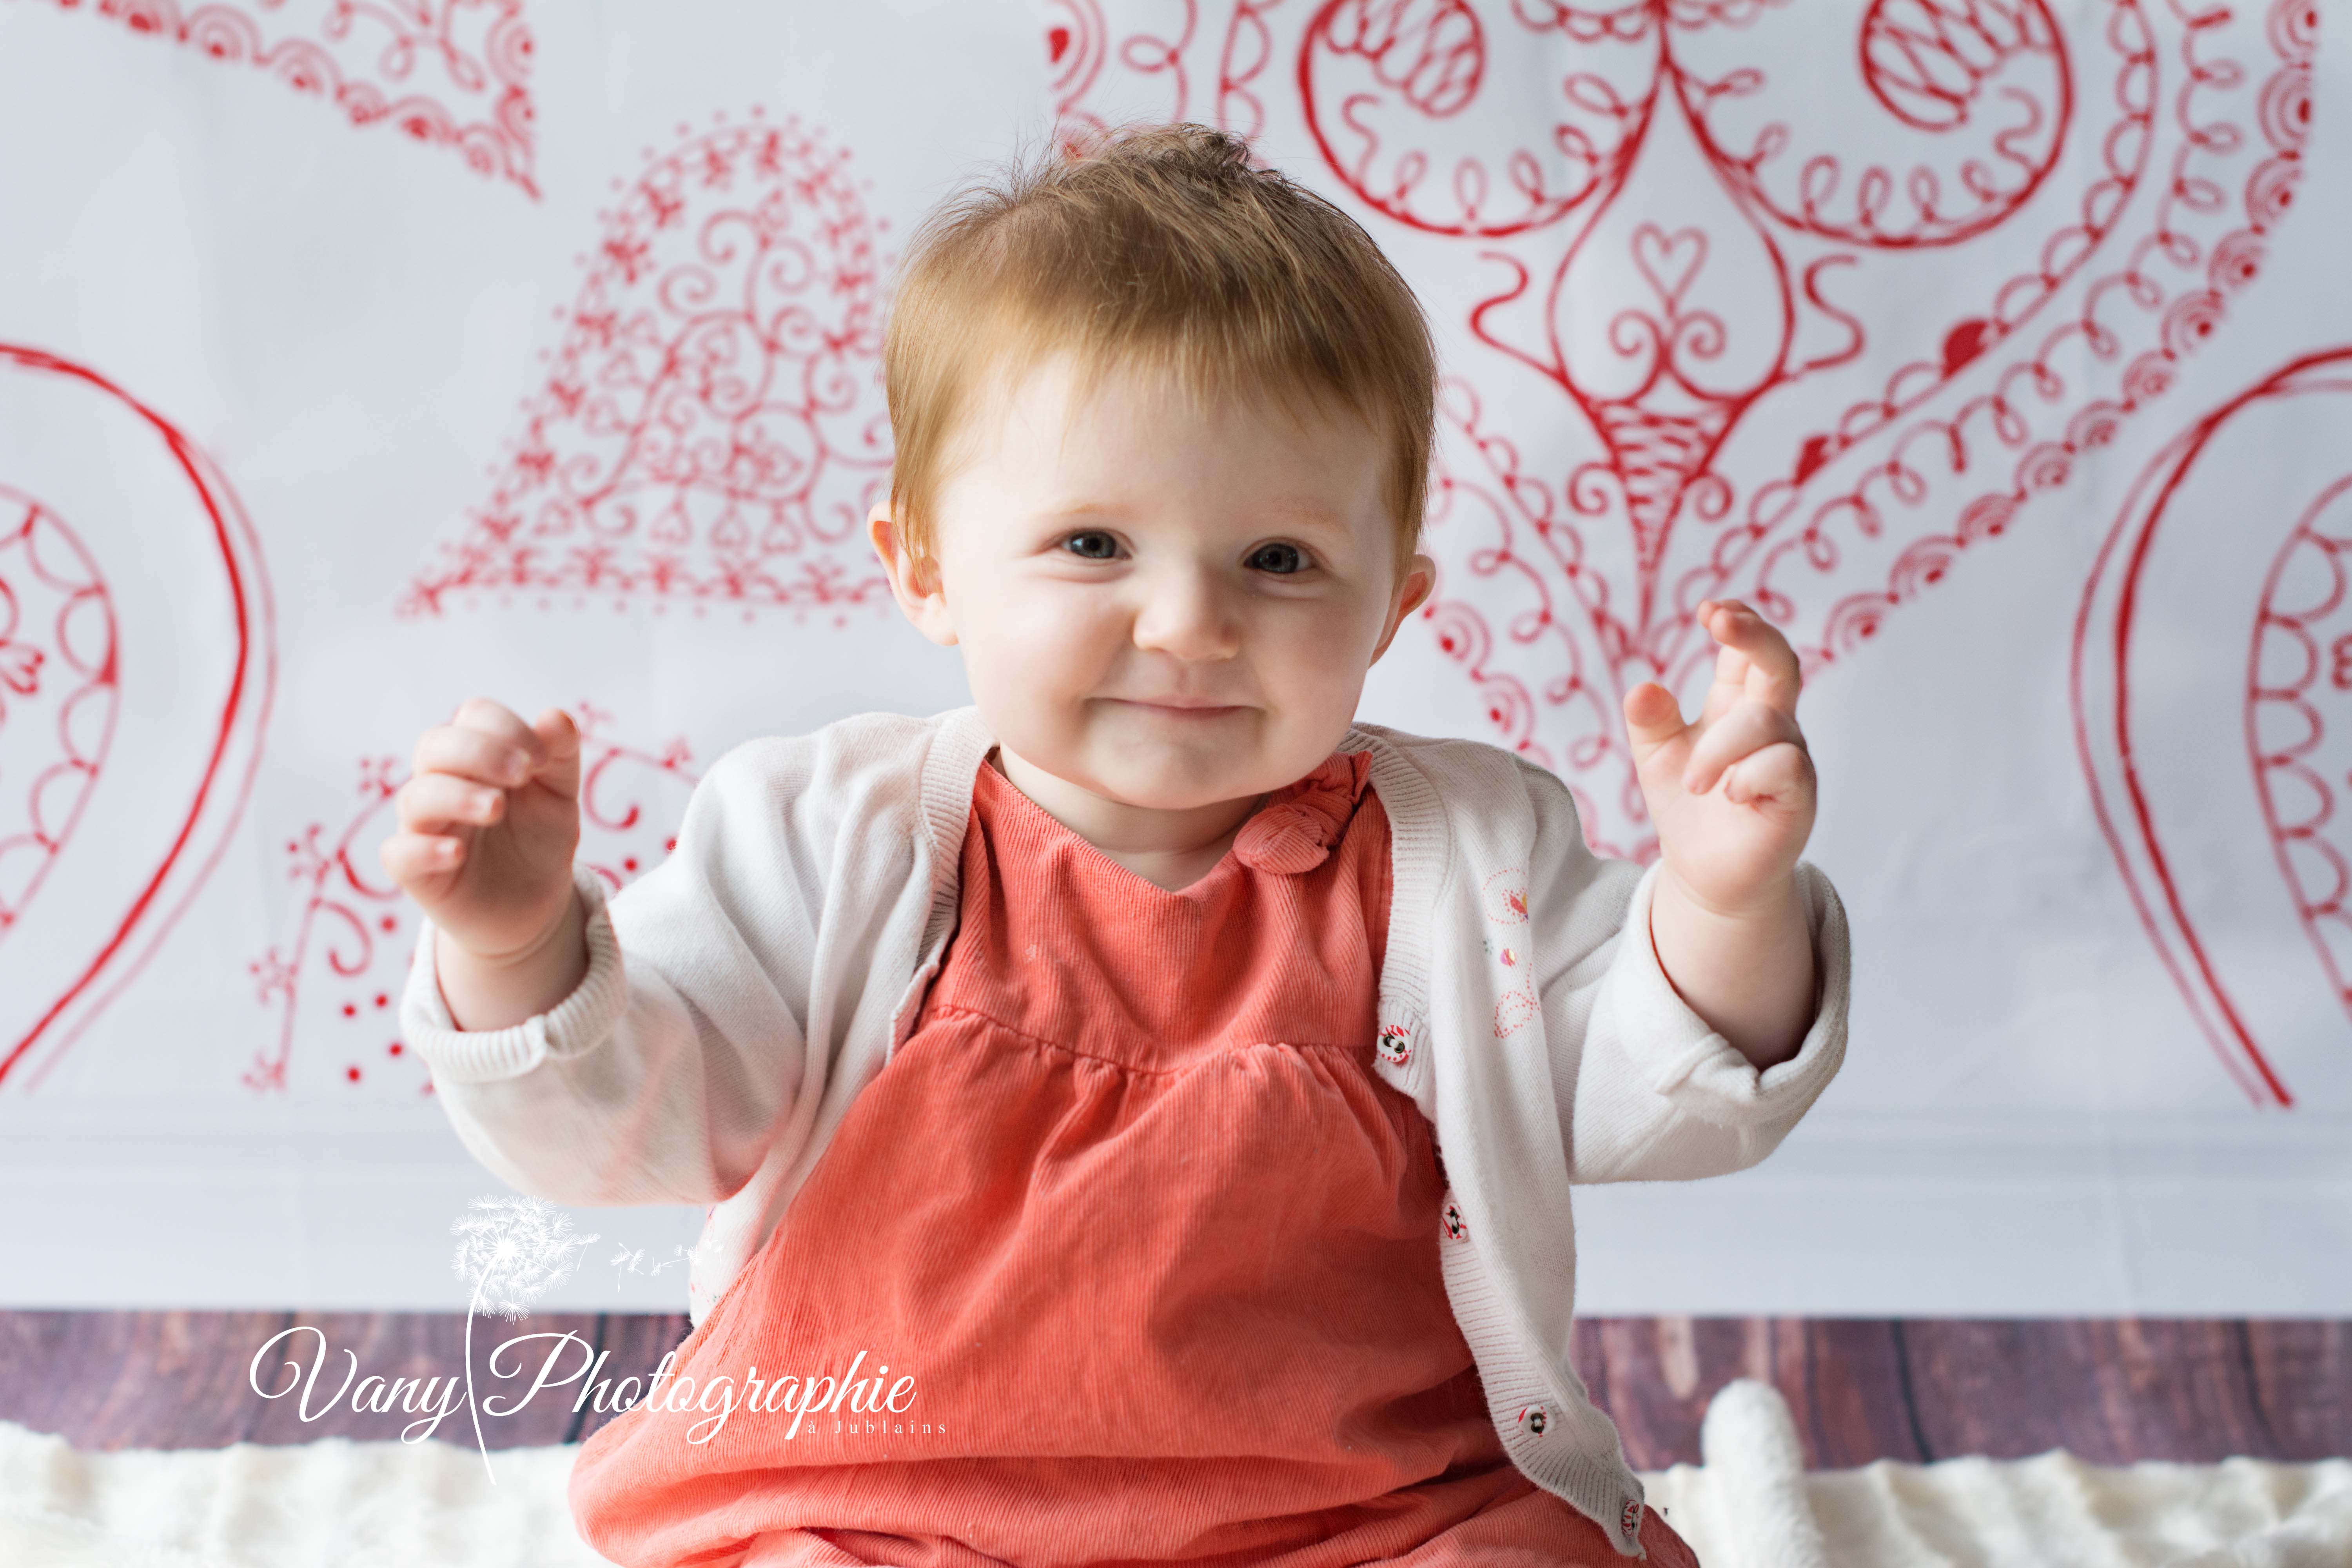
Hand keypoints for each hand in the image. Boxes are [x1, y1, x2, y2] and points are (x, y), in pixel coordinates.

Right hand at [381, 699, 582, 964]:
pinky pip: (398, 854)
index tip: (541, 758)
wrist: (533, 904)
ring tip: (496, 809)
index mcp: (477, 756)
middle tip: (522, 774)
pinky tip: (457, 853)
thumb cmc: (537, 837)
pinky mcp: (415, 872)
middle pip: (435, 745)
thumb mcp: (559, 794)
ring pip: (416, 796)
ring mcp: (423, 826)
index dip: (507, 728)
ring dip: (456, 795)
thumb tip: (555, 716)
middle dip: (480, 752)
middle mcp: (441, 783)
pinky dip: (423, 849)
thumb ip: (559, 755)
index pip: (474, 717)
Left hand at [1621, 600, 1816, 914]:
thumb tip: (1641, 688)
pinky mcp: (1799, 795)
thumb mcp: (1655, 758)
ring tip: (1693, 782)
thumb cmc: (1688, 807)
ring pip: (1766, 721)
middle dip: (1754, 633)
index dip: (1738, 622)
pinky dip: (1748, 775)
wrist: (1706, 873)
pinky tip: (1729, 795)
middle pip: (1781, 662)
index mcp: (1738, 706)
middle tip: (1718, 619)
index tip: (1709, 610)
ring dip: (1719, 748)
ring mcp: (1791, 758)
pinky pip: (1784, 764)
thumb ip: (1650, 722)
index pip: (1750, 651)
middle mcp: (1772, 724)